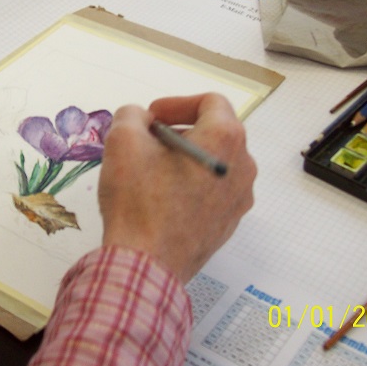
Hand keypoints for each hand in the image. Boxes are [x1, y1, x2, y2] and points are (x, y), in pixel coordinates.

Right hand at [97, 94, 255, 281]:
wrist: (146, 263)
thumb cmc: (139, 200)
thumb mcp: (123, 140)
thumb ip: (132, 115)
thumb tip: (142, 121)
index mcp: (225, 139)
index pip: (210, 102)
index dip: (177, 103)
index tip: (153, 118)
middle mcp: (243, 167)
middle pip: (215, 133)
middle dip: (180, 131)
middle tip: (149, 143)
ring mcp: (239, 199)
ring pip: (214, 163)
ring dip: (185, 159)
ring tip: (152, 172)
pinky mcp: (228, 224)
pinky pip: (213, 191)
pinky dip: (191, 185)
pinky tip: (161, 199)